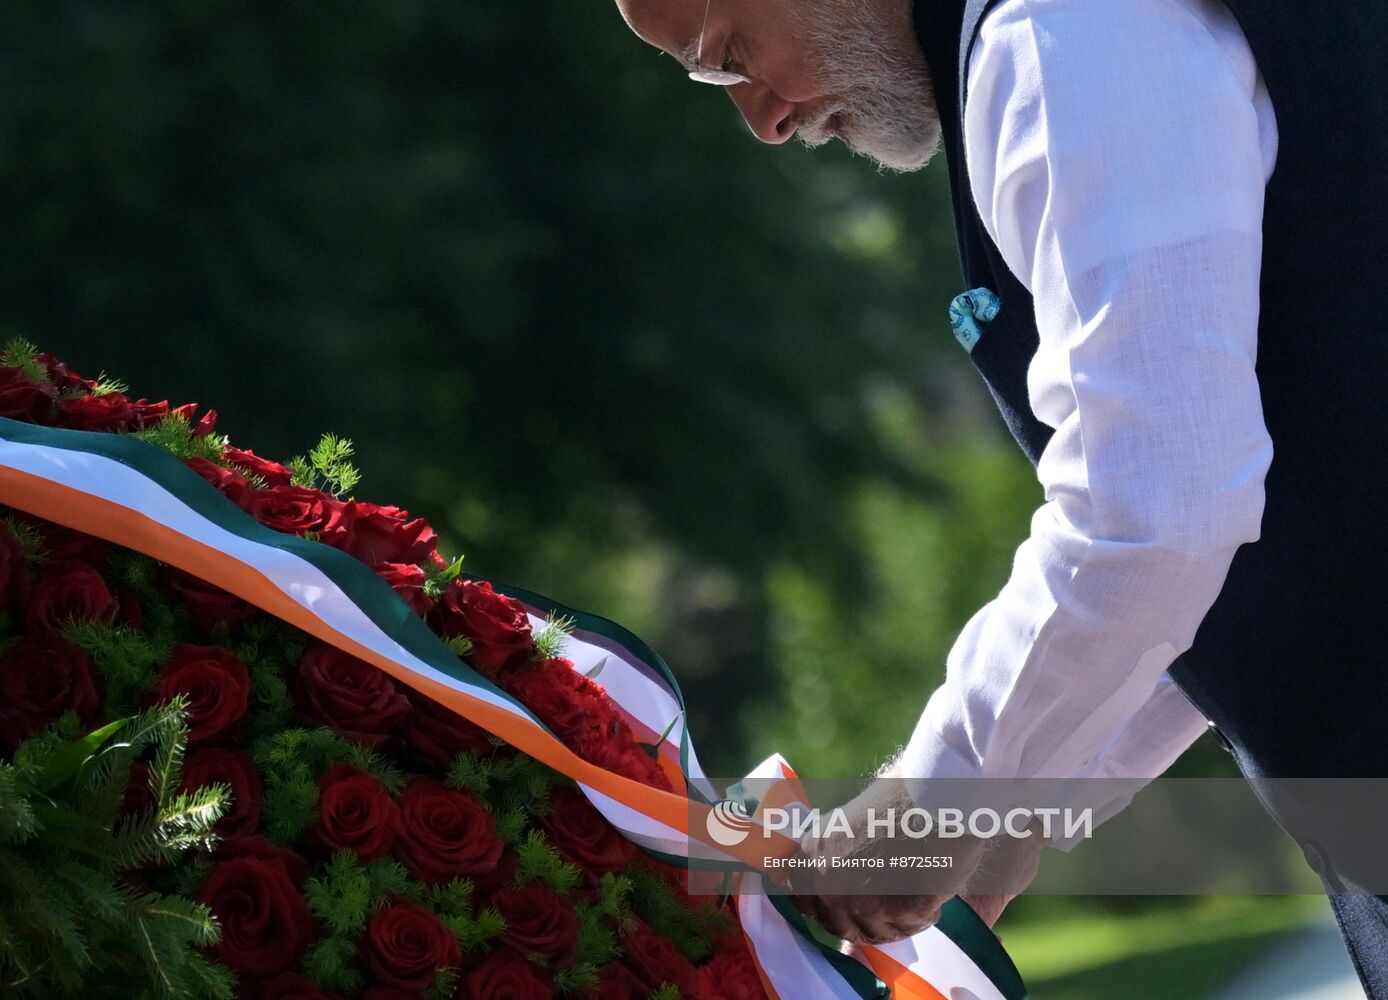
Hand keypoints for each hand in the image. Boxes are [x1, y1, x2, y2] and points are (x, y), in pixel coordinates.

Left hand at [788, 772, 1041, 943]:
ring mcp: (865, 903)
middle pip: (834, 923)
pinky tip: (927, 900)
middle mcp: (830, 884)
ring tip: (905, 900)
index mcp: (812, 855)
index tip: (832, 902)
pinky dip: (917, 918)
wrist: (936, 793)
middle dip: (853, 917)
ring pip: (871, 932)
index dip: (818, 903)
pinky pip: (907, 929)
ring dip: (886, 921)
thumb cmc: (896, 796)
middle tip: (875, 906)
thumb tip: (827, 874)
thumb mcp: (845, 820)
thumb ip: (830, 851)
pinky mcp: (902, 914)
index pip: (799, 900)